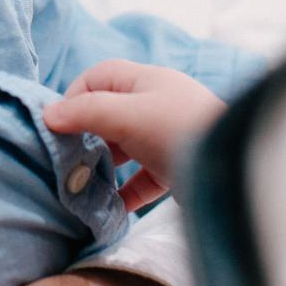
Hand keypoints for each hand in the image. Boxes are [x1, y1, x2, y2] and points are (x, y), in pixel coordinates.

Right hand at [44, 60, 225, 208]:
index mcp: (146, 80)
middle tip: (66, 161)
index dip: (73, 98)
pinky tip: (113, 208)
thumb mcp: (128, 115)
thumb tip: (48, 114)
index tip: (58, 129)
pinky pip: (143, 178)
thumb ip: (87, 112)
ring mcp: (168, 136)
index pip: (97, 78)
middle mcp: (157, 104)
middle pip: (109, 113)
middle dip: (85, 136)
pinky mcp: (177, 167)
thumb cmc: (180, 131)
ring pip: (125, 147)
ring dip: (104, 165)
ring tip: (85, 185)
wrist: (237, 170)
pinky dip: (126, 192)